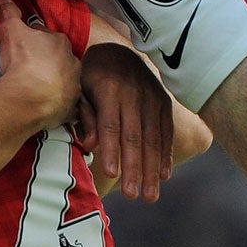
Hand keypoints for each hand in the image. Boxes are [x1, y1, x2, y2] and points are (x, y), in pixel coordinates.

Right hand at [0, 0, 82, 133]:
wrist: (27, 98)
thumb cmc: (22, 61)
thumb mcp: (10, 29)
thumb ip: (9, 12)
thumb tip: (4, 0)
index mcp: (61, 42)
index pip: (48, 36)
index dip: (35, 40)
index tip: (23, 46)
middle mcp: (73, 63)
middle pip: (58, 59)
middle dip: (47, 62)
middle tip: (28, 68)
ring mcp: (73, 87)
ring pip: (63, 81)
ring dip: (53, 83)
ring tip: (34, 88)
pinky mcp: (70, 108)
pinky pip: (64, 105)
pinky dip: (57, 105)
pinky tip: (43, 106)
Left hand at [76, 44, 173, 201]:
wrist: (117, 51)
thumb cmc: (91, 75)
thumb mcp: (80, 88)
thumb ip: (85, 115)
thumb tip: (90, 145)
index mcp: (108, 88)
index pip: (110, 124)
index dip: (111, 149)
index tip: (111, 174)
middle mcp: (133, 93)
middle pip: (134, 135)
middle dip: (133, 168)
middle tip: (131, 195)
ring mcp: (152, 97)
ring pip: (153, 138)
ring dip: (151, 169)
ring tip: (149, 195)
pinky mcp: (164, 102)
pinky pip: (166, 132)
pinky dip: (165, 155)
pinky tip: (164, 176)